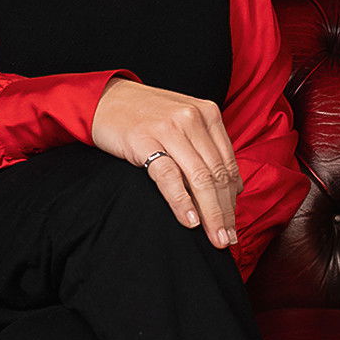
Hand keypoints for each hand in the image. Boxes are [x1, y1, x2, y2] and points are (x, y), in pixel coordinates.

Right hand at [91, 78, 242, 247]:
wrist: (105, 99)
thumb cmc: (147, 116)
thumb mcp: (184, 122)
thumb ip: (208, 148)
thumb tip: (234, 187)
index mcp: (208, 114)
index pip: (228, 164)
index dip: (233, 199)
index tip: (233, 225)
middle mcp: (193, 118)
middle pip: (217, 174)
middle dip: (225, 211)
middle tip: (228, 240)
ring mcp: (169, 128)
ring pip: (199, 177)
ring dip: (210, 213)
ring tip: (214, 238)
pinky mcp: (143, 140)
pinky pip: (169, 175)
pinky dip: (182, 201)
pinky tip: (190, 221)